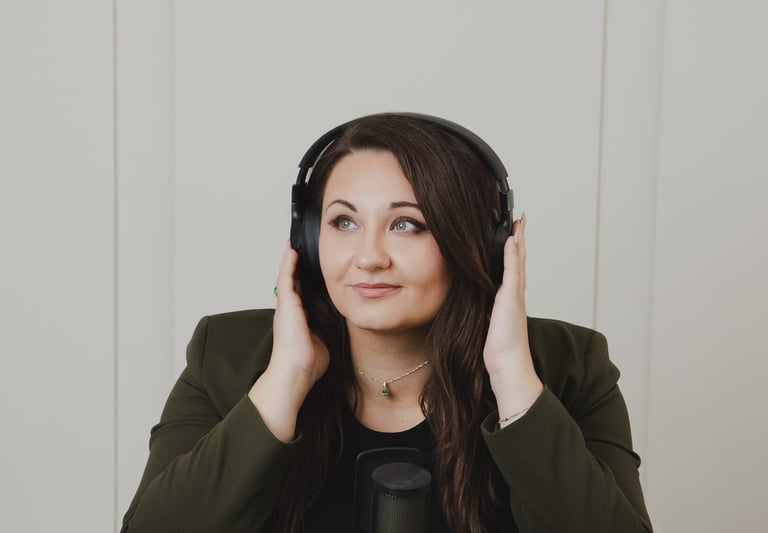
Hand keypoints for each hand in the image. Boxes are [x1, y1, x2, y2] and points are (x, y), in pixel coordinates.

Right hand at [248, 244, 328, 441]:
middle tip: (302, 247)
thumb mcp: (326, 338)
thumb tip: (343, 321)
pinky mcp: (286, 304)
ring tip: (295, 243)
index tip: (314, 266)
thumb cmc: (309, 363)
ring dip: (292, 260)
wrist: (296, 372)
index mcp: (301, 317)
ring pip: (289, 276)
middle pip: (296, 281)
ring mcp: (287, 306)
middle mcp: (291, 309)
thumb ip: (331, 327)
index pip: (305, 292)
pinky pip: (286, 278)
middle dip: (299, 265)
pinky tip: (292, 250)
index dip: (308, 278)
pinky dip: (289, 263)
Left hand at [483, 215, 542, 416]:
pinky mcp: (511, 298)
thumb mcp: (489, 320)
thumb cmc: (499, 348)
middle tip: (520, 219)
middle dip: (520, 239)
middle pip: (518, 259)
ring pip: (518, 261)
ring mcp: (515, 294)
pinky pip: (512, 271)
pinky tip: (512, 240)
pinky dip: (513, 254)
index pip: (512, 267)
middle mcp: (515, 293)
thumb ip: (487, 306)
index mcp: (509, 297)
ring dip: (519, 240)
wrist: (507, 363)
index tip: (514, 232)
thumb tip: (479, 298)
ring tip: (519, 222)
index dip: (514, 250)